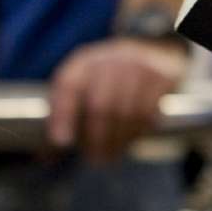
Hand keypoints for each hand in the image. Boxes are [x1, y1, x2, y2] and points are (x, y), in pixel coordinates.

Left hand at [47, 37, 187, 162]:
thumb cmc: (112, 76)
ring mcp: (140, 66)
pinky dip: (138, 133)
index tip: (61, 142)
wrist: (156, 51)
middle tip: (94, 159)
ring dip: (118, 141)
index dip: (62, 115)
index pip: (69, 85)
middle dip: (96, 139)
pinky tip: (131, 141)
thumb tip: (48, 154)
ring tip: (111, 156)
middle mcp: (112, 59)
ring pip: (127, 113)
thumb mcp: (87, 82)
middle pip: (100, 106)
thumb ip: (66, 112)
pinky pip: (149, 113)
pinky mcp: (163, 77)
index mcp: (86, 60)